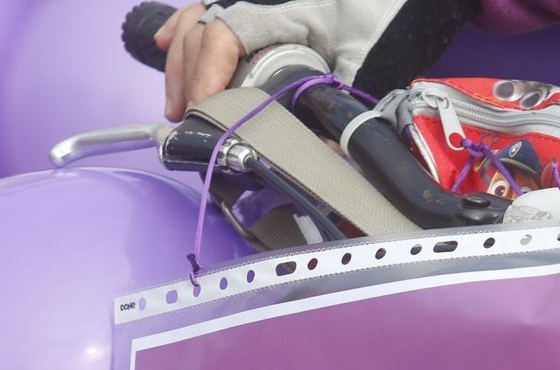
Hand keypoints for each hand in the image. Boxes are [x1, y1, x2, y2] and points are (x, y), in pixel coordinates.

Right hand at [154, 0, 479, 121]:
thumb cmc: (390, 14)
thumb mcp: (370, 61)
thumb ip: (343, 108)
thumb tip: (325, 163)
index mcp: (284, 5)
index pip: (224, 32)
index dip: (205, 74)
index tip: (202, 111)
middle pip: (203, 28)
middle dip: (189, 77)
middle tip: (190, 120)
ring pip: (200, 16)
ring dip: (184, 59)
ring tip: (181, 101)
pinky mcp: (261, 2)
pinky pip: (212, 4)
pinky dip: (187, 26)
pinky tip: (168, 44)